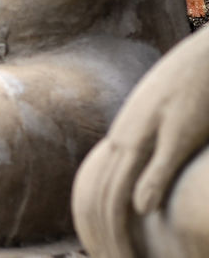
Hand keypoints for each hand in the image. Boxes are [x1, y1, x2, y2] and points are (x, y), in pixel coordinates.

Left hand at [72, 29, 208, 255]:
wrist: (207, 54)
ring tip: (122, 257)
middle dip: (102, 235)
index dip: (95, 226)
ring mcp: (149, 131)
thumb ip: (152, 159)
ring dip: (118, 224)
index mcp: (123, 139)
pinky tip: (144, 211)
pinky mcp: (178, 129)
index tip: (103, 253)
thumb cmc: (190, 91)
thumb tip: (141, 198)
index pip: (95, 189)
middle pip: (100, 193)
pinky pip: (157, 161)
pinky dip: (147, 187)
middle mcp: (127, 136)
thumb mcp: (165, 129)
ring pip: (118, 182)